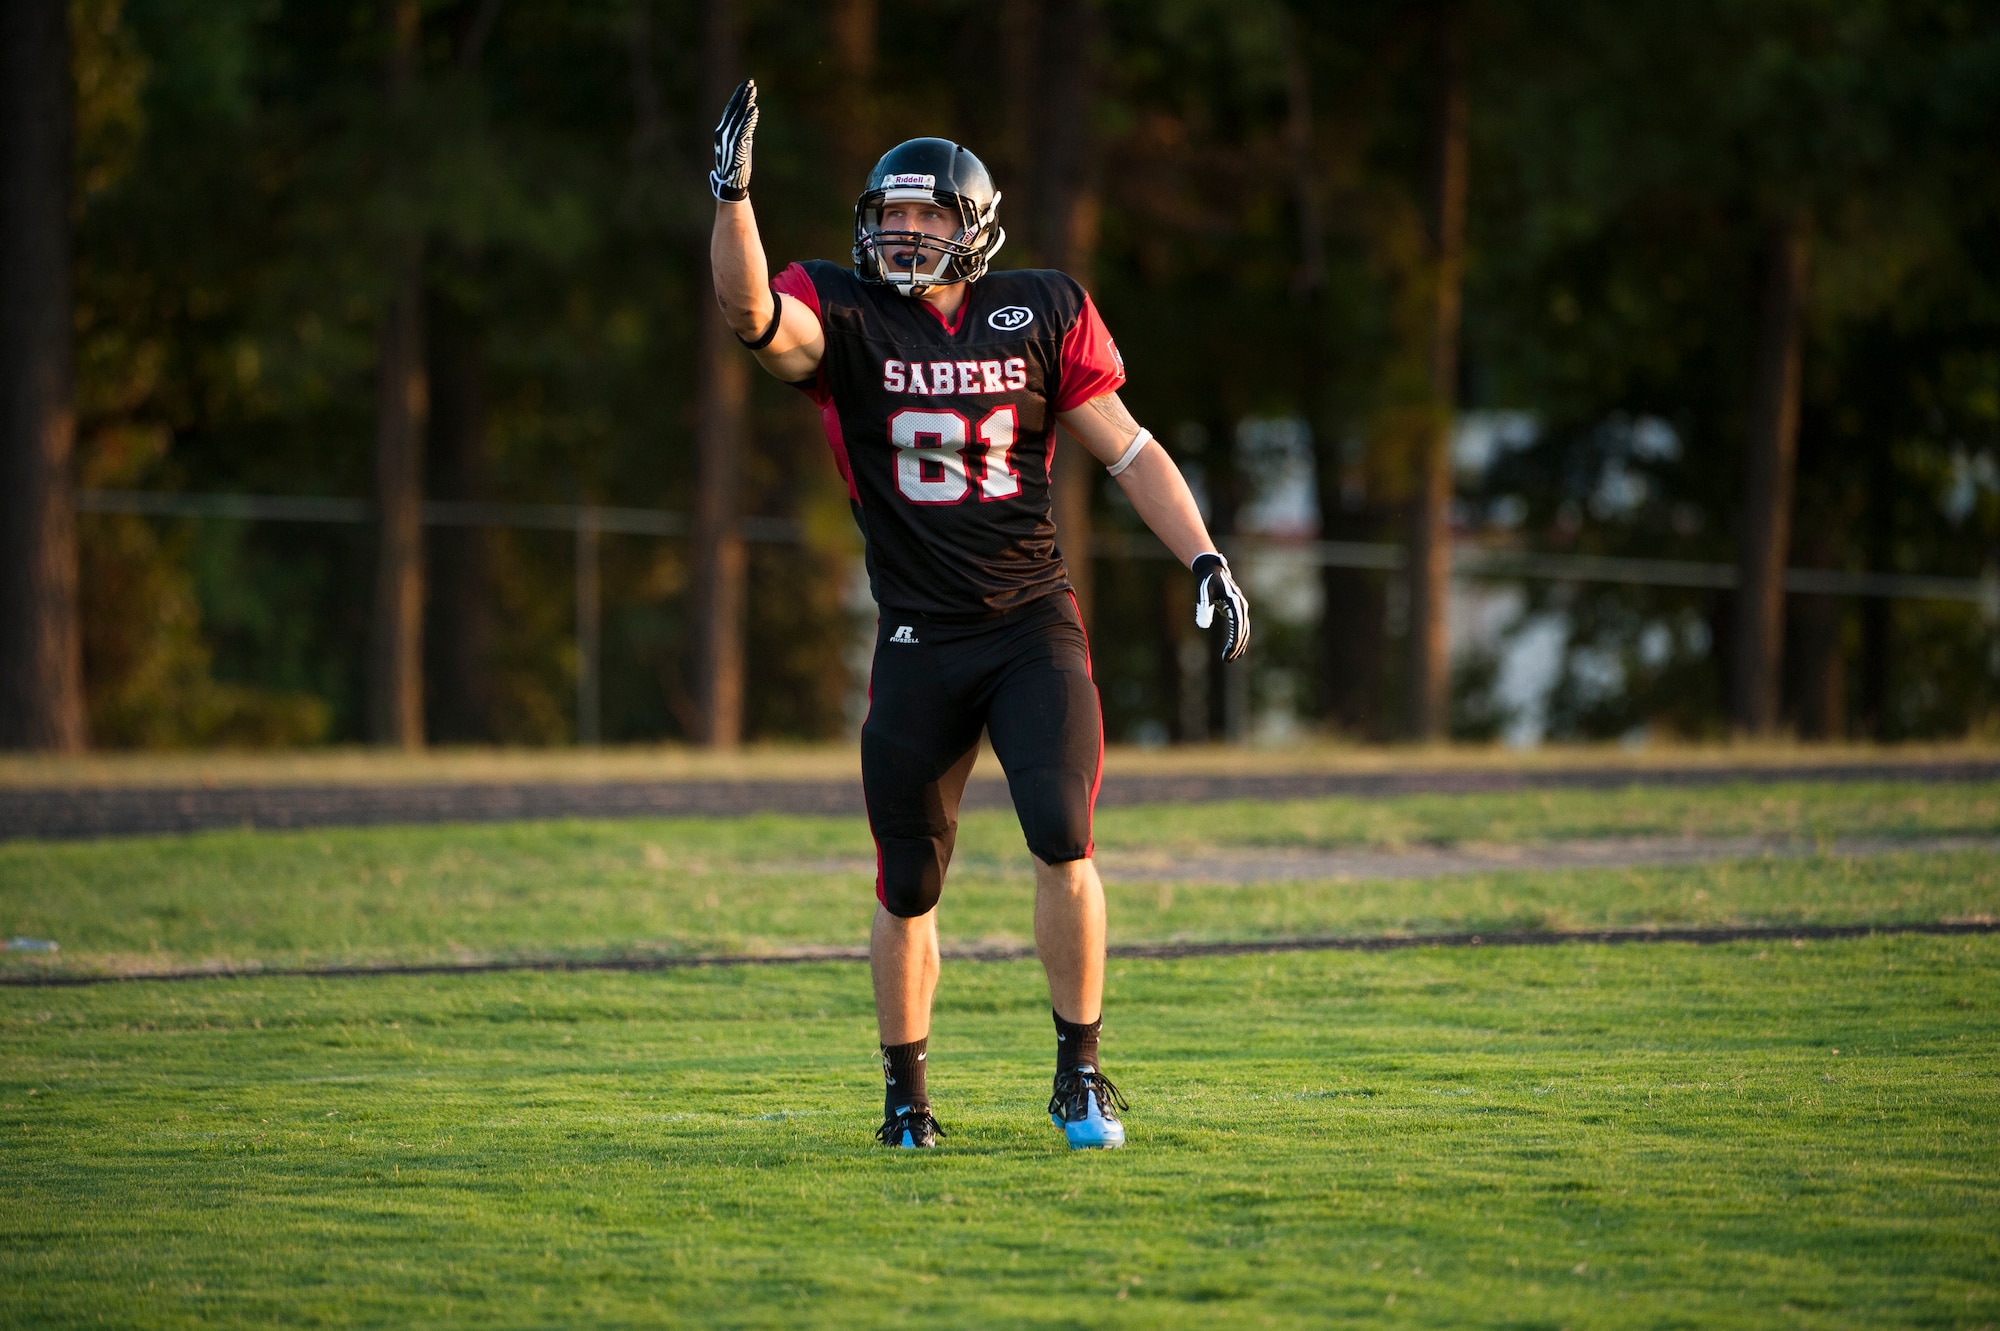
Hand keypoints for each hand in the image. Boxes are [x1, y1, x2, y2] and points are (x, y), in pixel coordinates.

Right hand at [709, 79, 758, 201]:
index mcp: (722, 132)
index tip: (747, 85)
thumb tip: (750, 115)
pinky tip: (754, 109)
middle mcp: (723, 134)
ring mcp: (728, 141)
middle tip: (750, 82)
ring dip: (746, 103)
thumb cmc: (735, 166)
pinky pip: (743, 130)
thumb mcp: (739, 144)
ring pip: (738, 117)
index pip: (731, 110)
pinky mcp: (736, 148)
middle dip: (742, 95)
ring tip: (753, 91)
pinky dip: (748, 119)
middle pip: (734, 110)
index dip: (738, 97)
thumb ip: (742, 130)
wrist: (731, 185)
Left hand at [1192, 552, 1249, 660]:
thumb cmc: (1206, 581)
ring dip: (1239, 645)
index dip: (1234, 640)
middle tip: (1227, 659)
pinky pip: (1242, 627)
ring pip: (1244, 630)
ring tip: (1230, 658)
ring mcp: (1241, 608)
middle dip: (1236, 646)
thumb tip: (1203, 626)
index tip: (1229, 652)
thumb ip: (1204, 607)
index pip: (1237, 624)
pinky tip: (1235, 650)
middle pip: (1243, 630)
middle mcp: (1241, 605)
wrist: (1212, 570)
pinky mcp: (1238, 610)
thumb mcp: (1203, 592)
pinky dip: (1240, 639)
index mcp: (1234, 601)